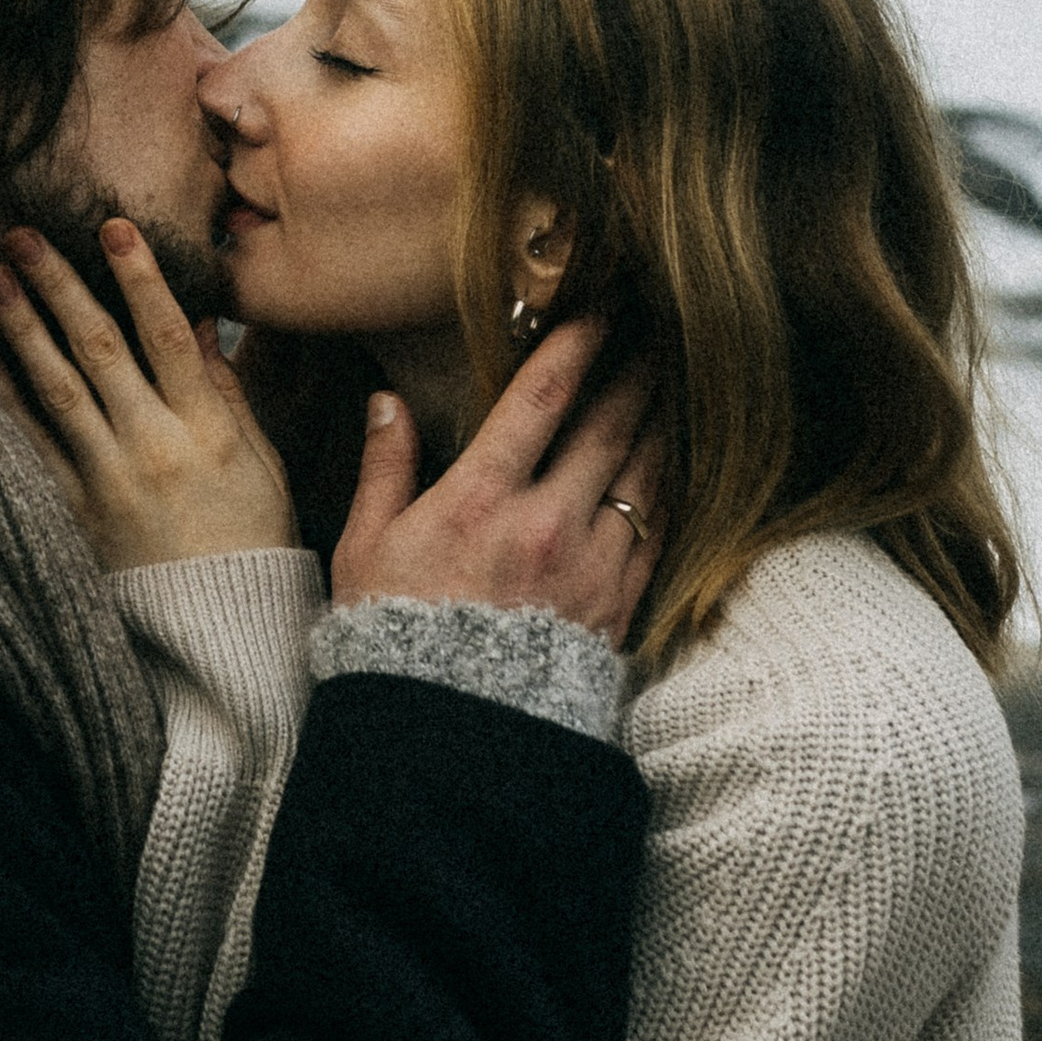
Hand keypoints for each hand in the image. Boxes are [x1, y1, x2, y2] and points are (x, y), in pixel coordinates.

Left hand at [0, 222, 300, 570]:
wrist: (217, 631)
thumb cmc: (251, 539)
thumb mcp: (263, 463)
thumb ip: (228, 393)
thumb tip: (199, 326)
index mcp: (206, 429)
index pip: (168, 336)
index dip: (139, 278)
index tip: (112, 228)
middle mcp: (151, 447)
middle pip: (98, 349)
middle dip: (59, 285)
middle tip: (23, 236)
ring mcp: (107, 479)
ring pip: (56, 388)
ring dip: (21, 326)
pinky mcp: (75, 512)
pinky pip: (32, 444)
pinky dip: (5, 397)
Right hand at [332, 322, 665, 649]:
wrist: (445, 734)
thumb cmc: (392, 636)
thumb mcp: (365, 548)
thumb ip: (383, 469)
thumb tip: (386, 402)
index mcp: (480, 499)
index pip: (541, 398)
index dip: (575, 343)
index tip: (598, 306)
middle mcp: (546, 522)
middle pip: (609, 424)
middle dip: (636, 369)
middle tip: (659, 327)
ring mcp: (591, 565)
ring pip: (643, 473)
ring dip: (661, 421)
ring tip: (676, 383)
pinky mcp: (617, 604)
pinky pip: (657, 531)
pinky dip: (667, 489)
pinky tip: (671, 465)